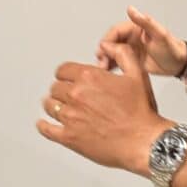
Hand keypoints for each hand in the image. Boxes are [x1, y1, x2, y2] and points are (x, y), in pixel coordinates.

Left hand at [37, 41, 172, 173]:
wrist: (142, 141)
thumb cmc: (141, 111)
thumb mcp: (137, 74)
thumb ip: (122, 54)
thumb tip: (107, 45)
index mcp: (90, 77)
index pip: (63, 70)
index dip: (66, 73)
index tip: (68, 77)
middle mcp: (76, 95)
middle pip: (55, 87)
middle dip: (62, 89)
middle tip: (68, 94)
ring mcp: (70, 117)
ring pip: (49, 105)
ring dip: (53, 104)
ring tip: (57, 107)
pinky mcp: (68, 137)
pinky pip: (47, 129)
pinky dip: (43, 126)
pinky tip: (44, 124)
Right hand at [95, 5, 186, 77]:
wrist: (180, 64)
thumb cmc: (173, 48)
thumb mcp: (160, 34)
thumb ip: (145, 22)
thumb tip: (131, 9)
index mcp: (136, 28)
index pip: (116, 31)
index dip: (108, 40)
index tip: (103, 49)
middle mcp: (131, 38)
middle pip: (111, 42)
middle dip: (104, 51)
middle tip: (102, 61)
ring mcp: (131, 49)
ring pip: (112, 52)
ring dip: (106, 59)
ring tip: (103, 68)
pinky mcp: (132, 60)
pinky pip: (117, 61)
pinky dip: (111, 65)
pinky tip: (109, 71)